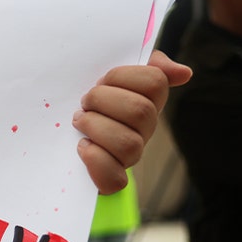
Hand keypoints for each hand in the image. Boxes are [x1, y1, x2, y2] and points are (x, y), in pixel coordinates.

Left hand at [74, 50, 191, 193]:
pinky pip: (115, 178)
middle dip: (103, 100)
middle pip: (140, 111)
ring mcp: (131, 154)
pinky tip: (83, 146)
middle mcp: (145, 128)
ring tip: (79, 122)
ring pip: (128, 144)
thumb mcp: (111, 76)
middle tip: (84, 102)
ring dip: (95, 127)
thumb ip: (147, 63)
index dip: (122, 76)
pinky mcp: (113, 178)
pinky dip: (96, 160)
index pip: (154, 81)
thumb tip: (183, 73)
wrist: (59, 136)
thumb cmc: (91, 101)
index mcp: (147, 99)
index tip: (100, 80)